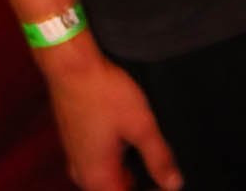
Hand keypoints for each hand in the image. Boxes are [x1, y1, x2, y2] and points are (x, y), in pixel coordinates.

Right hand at [45, 43, 181, 190]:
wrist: (71, 66)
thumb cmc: (103, 92)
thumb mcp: (140, 124)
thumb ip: (158, 157)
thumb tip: (174, 184)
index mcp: (97, 178)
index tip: (166, 183)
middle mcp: (82, 174)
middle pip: (116, 189)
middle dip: (140, 182)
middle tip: (163, 167)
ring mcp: (76, 158)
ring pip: (108, 176)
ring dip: (129, 170)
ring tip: (151, 150)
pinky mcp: (76, 142)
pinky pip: (99, 161)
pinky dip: (118, 157)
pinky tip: (131, 138)